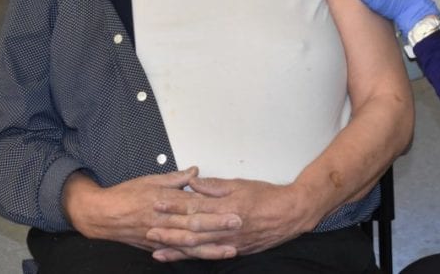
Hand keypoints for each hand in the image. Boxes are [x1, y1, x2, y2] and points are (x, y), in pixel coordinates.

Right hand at [62, 168, 240, 258]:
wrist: (101, 214)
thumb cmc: (125, 194)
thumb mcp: (150, 180)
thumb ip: (175, 178)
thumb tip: (195, 172)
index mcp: (164, 200)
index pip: (194, 204)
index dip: (214, 207)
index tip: (232, 206)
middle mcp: (163, 220)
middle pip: (195, 224)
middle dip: (217, 226)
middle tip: (237, 224)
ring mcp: (160, 235)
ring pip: (188, 244)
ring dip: (210, 247)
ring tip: (229, 249)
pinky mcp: (155, 246)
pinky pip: (176, 253)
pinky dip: (191, 256)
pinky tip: (205, 258)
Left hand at [149, 177, 316, 259]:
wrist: (291, 214)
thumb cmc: (268, 197)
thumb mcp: (240, 184)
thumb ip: (215, 186)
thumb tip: (193, 182)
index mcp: (226, 207)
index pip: (194, 206)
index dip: (174, 205)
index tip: (157, 202)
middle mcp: (226, 227)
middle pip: (192, 230)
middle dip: (169, 230)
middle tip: (148, 228)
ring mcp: (230, 242)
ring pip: (198, 247)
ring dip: (176, 248)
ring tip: (157, 248)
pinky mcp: (235, 250)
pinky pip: (209, 255)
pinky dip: (193, 257)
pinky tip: (181, 257)